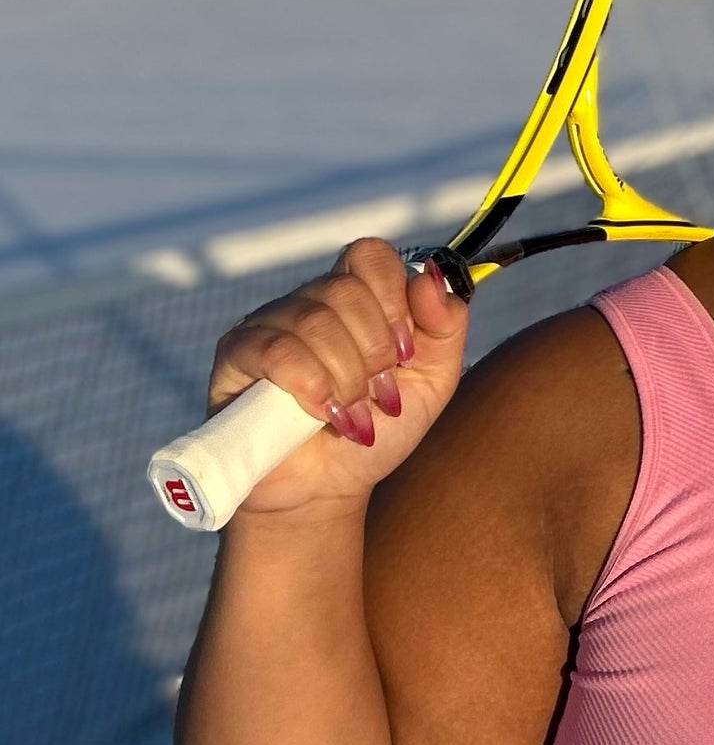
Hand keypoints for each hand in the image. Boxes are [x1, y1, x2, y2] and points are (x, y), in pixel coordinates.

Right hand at [206, 237, 469, 521]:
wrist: (326, 488)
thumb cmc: (377, 428)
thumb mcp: (433, 381)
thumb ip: (445, 327)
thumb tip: (432, 276)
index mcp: (357, 299)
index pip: (371, 256)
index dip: (393, 297)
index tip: (405, 351)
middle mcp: (310, 301)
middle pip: (345, 290)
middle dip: (373, 351)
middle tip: (379, 394)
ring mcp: (270, 324)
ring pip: (313, 320)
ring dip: (346, 377)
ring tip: (352, 417)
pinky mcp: (237, 355)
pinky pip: (275, 349)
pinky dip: (311, 386)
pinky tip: (323, 415)